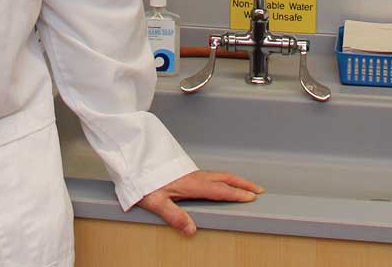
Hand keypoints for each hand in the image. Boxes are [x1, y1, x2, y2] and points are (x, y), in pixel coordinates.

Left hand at [134, 170, 262, 235]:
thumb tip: (192, 230)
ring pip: (218, 175)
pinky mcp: (186, 173)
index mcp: (191, 184)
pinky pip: (211, 175)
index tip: (252, 197)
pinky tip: (221, 184)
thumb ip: (174, 216)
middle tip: (259, 190)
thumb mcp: (155, 202)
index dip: (236, 193)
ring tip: (246, 187)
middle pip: (225, 178)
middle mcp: (194, 177)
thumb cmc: (143, 182)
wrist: (132, 162)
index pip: (219, 190)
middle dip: (243, 183)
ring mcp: (191, 173)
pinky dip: (224, 178)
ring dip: (234, 180)